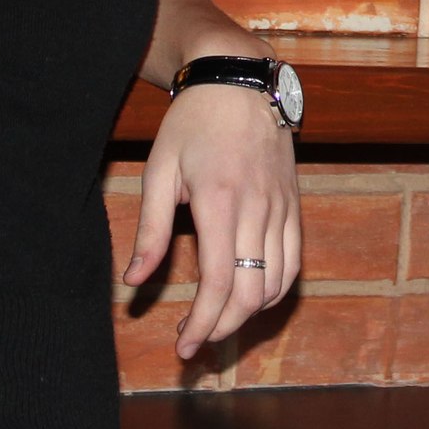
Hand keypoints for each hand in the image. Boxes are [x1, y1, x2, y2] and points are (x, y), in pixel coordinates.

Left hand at [123, 84, 300, 359]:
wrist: (238, 82)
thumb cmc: (192, 123)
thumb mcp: (159, 170)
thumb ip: (149, 230)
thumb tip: (133, 282)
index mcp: (220, 202)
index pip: (219, 282)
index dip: (203, 323)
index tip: (184, 346)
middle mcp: (258, 210)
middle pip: (251, 294)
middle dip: (222, 328)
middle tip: (194, 340)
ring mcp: (282, 210)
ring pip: (276, 284)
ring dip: (247, 314)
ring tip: (215, 321)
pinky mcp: (294, 207)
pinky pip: (293, 263)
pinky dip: (275, 291)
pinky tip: (251, 297)